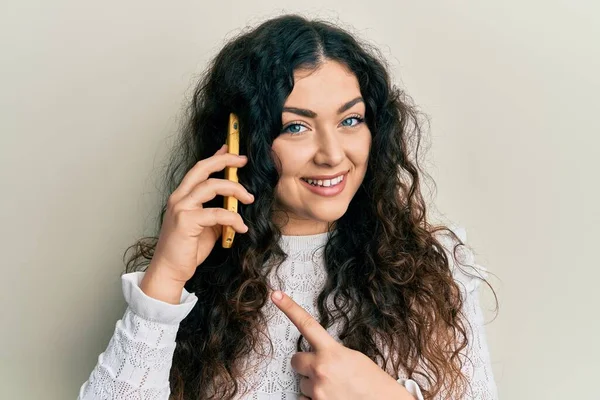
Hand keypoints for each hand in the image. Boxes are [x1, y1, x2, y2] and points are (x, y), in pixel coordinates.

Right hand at [141, 144, 253, 301]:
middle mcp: (179, 198)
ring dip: (235, 189)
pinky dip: (233, 218)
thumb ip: (217, 213)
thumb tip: (234, 204)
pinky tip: (242, 227)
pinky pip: (217, 213)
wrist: (170, 270)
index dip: (216, 157)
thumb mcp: (206, 227)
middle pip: (203, 168)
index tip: (231, 150)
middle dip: (225, 160)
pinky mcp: (186, 221)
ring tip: (249, 198)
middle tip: (243, 161)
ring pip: (212, 186)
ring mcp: (181, 208)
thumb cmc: (187, 249)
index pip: (199, 169)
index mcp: (182, 196)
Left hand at [270, 291, 414, 399]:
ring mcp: (317, 389)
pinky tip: (331, 397)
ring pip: (301, 383)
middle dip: (305, 364)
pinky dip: (314, 399)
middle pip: (295, 360)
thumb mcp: (354, 358)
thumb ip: (332, 353)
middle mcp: (321, 369)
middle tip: (323, 370)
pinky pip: (304, 399)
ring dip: (313, 384)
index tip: (276, 295)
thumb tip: (318, 355)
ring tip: (335, 388)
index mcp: (332, 352)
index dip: (289, 308)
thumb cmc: (374, 383)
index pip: (306, 324)